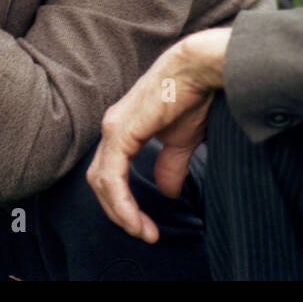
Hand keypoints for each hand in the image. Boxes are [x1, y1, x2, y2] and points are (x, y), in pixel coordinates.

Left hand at [87, 27, 229, 242]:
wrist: (201, 68)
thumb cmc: (194, 95)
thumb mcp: (182, 140)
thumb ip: (171, 164)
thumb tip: (168, 192)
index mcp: (124, 129)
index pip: (112, 174)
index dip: (125, 204)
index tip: (148, 227)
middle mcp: (112, 128)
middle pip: (101, 182)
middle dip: (119, 213)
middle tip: (144, 233)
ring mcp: (114, 128)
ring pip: (103, 182)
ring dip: (120, 213)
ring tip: (143, 231)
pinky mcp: (121, 131)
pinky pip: (113, 176)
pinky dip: (122, 202)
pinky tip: (136, 219)